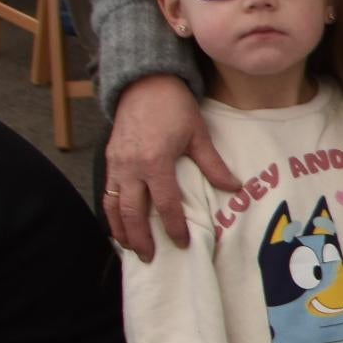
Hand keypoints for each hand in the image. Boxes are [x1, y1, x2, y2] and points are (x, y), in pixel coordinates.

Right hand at [106, 75, 241, 259]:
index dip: (173, 226)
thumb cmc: (176, 108)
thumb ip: (213, 165)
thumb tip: (235, 188)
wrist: (145, 84)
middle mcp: (131, 167)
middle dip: (140, 238)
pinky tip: (119, 225)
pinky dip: (111, 213)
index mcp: (155, 161)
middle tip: (150, 258)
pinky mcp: (109, 160)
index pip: (164, 204)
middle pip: (132, 212)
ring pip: (113, 206)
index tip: (182, 243)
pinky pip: (106, 193)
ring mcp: (116, 164)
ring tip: (131, 248)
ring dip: (121, 230)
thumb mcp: (199, 135)